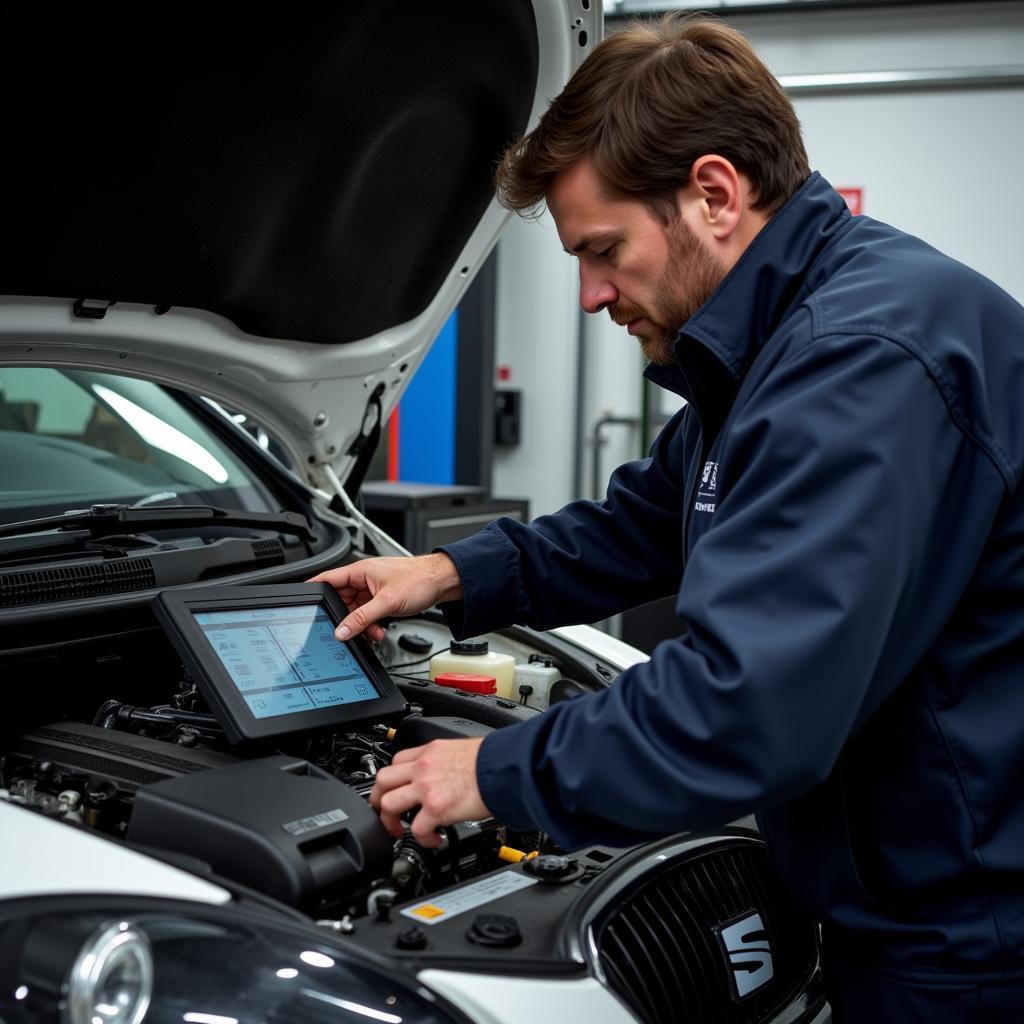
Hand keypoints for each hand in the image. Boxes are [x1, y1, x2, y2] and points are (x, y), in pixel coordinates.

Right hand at [309, 552, 462, 641]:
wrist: (442, 582)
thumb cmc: (419, 580)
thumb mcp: (387, 602)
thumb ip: (362, 618)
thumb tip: (341, 630)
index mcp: (359, 571)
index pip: (326, 580)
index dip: (312, 592)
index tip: (302, 606)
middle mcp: (362, 579)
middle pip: (340, 601)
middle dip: (343, 618)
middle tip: (347, 631)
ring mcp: (371, 590)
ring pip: (354, 611)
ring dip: (360, 625)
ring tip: (371, 632)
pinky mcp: (381, 600)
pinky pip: (366, 615)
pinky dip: (370, 625)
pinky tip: (378, 631)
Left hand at [370, 738, 489, 846]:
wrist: (506, 766)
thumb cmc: (493, 759)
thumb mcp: (461, 750)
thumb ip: (445, 761)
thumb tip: (445, 774)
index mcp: (430, 751)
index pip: (397, 761)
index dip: (392, 780)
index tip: (394, 791)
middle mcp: (423, 767)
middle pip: (382, 781)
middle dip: (379, 800)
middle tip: (387, 814)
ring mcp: (426, 787)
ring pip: (388, 804)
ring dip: (391, 822)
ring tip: (402, 831)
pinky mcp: (436, 807)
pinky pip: (416, 829)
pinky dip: (423, 839)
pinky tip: (434, 840)